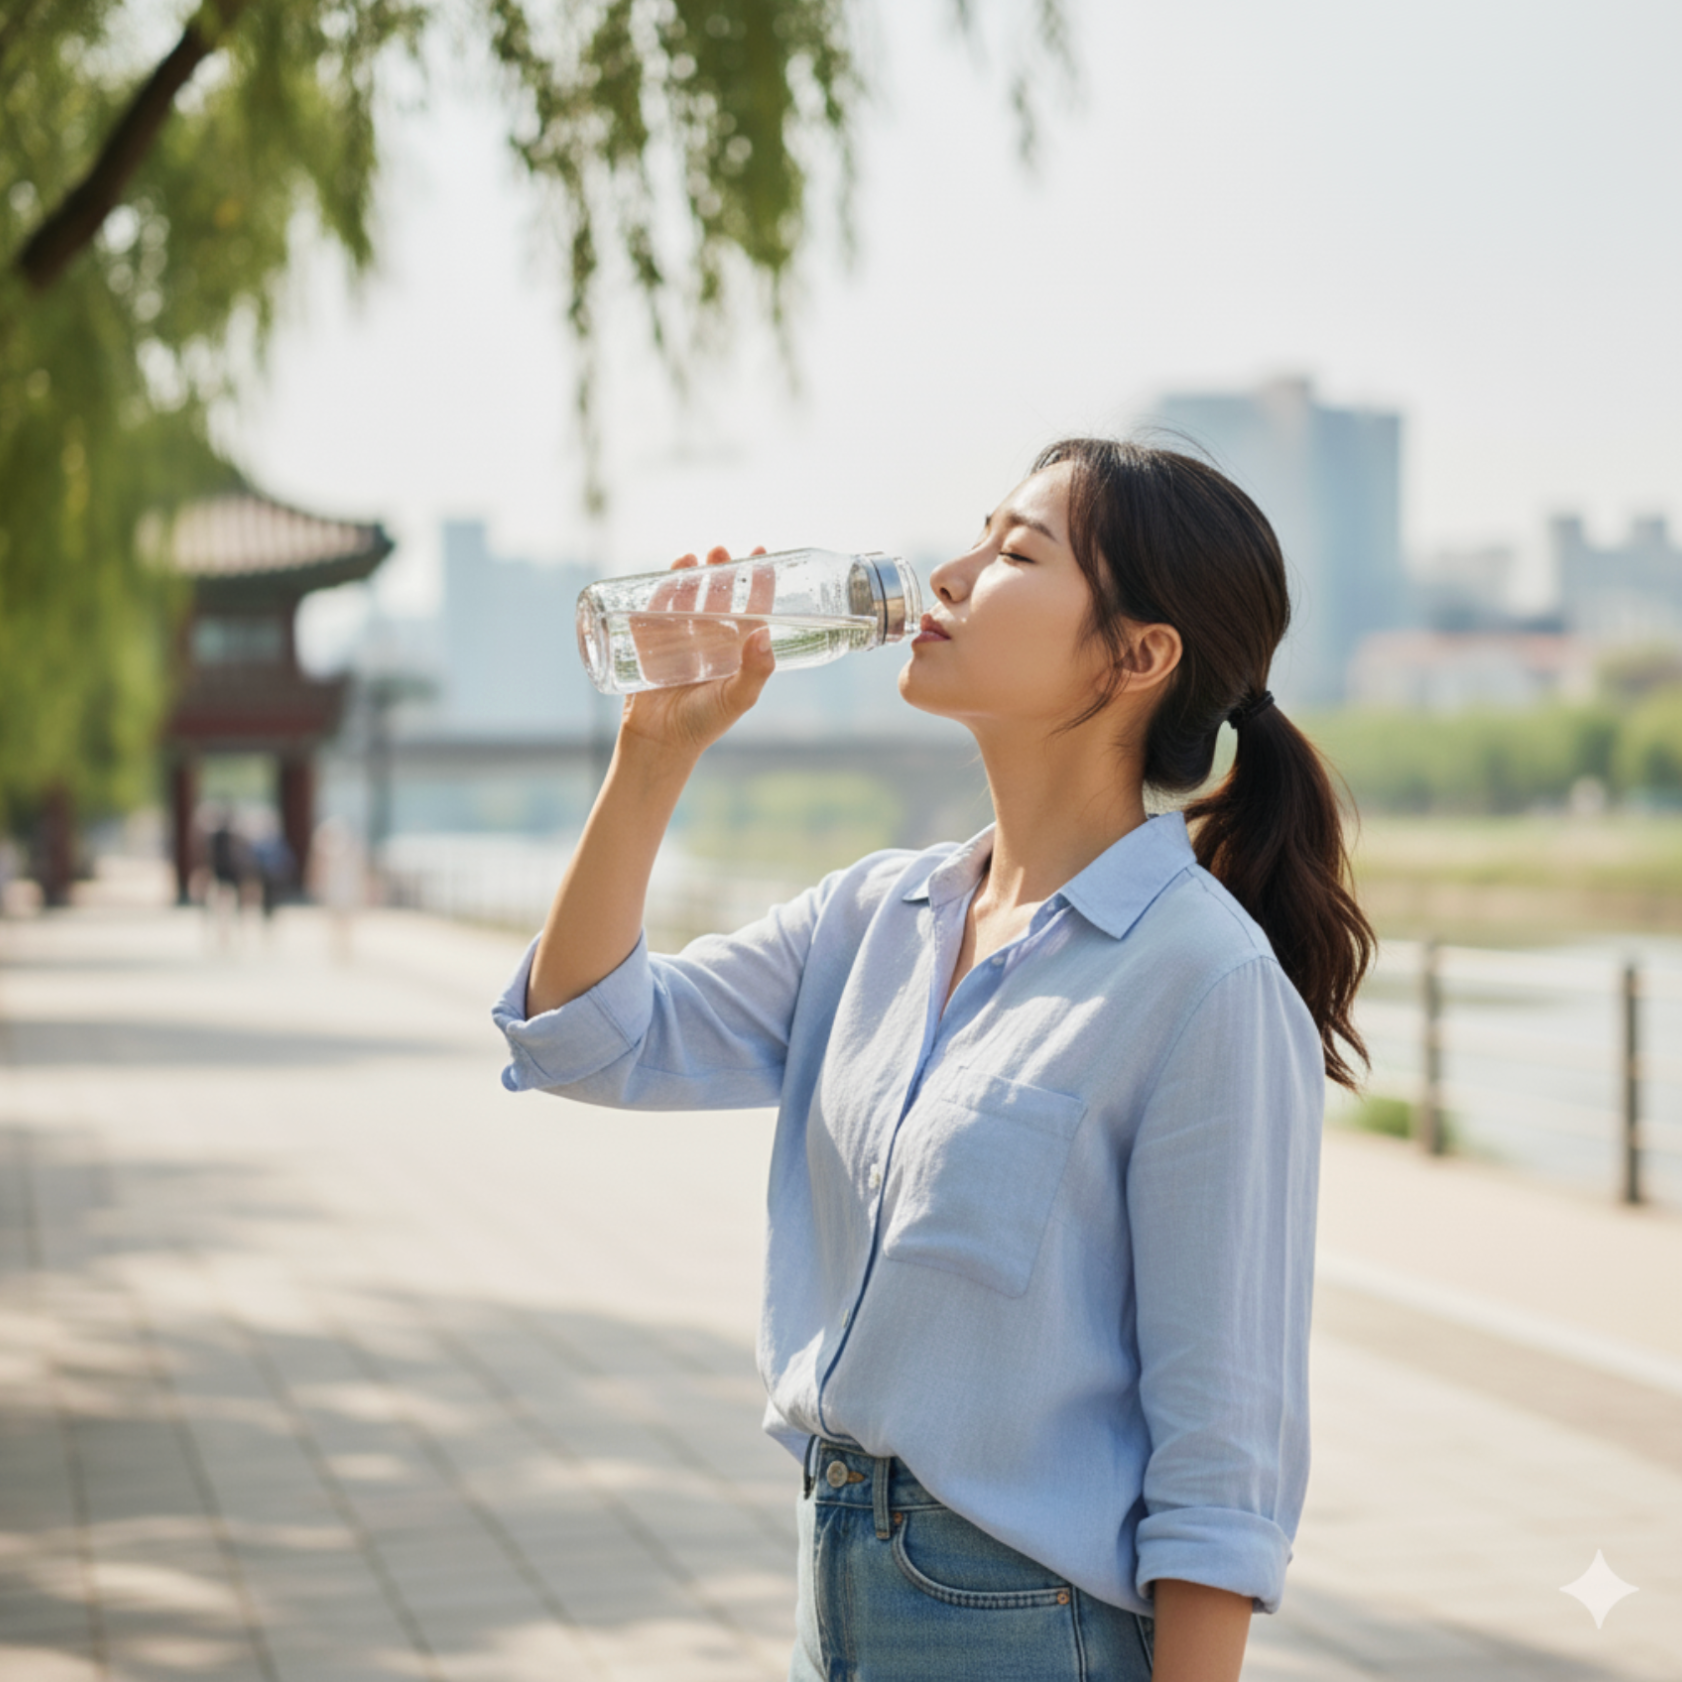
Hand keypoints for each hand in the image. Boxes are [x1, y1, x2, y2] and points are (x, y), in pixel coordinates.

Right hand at [618, 545, 775, 758]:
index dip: (757, 581)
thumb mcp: (738, 698)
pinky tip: (667, 576)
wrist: (659, 742)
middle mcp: (710, 639)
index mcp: (736, 649)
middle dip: (719, 570)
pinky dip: (660, 591)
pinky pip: (655, 610)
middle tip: (720, 550)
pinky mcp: (651, 642)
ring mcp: (680, 639)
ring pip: (686, 597)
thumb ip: (756, 671)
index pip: (751, 607)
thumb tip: (763, 633)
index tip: (759, 552)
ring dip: (690, 575)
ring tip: (692, 557)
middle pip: (717, 595)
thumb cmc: (704, 723)